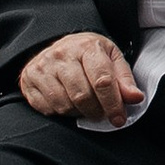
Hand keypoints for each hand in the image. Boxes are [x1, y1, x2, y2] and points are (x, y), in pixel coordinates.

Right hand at [18, 31, 140, 125]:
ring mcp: (43, 66)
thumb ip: (124, 80)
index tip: (119, 119)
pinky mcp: (28, 79)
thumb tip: (136, 98)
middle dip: (96, 111)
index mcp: (87, 46)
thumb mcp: (112, 59)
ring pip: (64, 105)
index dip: (112, 104)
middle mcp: (62, 54)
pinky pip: (47, 108)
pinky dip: (60, 112)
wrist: (60, 47)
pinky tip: (67, 102)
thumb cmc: (90, 56)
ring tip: (84, 105)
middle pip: (82, 95)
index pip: (102, 80)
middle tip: (101, 113)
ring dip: (78, 113)